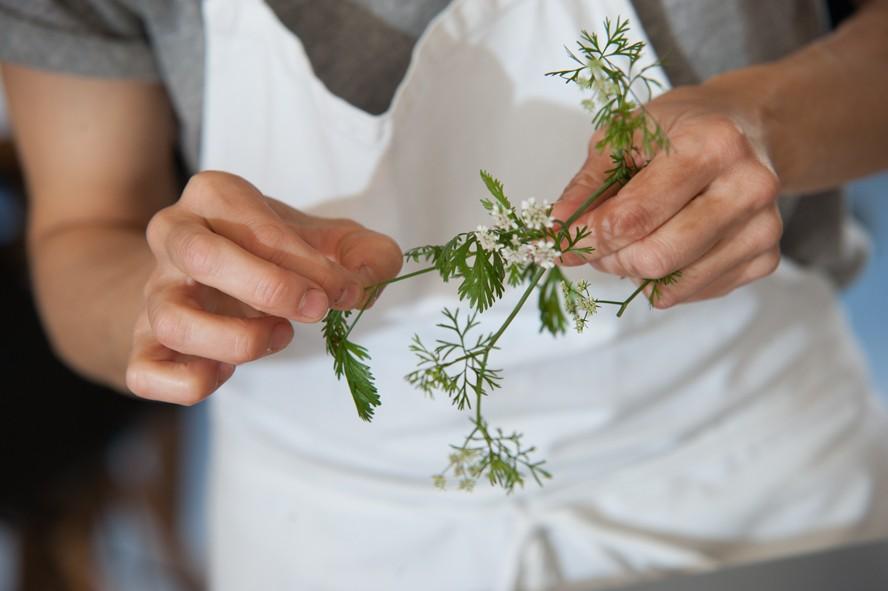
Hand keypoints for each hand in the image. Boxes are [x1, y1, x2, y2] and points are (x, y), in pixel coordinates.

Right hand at [126, 171, 402, 403]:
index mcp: (216, 196)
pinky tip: (228, 370)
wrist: (210, 278)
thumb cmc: (277, 254)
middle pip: (201, 257)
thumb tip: (366, 281)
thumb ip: (367, 253)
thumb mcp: (329, 241)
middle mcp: (174, 237)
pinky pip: (147, 372)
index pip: (254, 225)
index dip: (308, 264)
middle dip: (270, 289)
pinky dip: (192, 382)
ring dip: (238, 339)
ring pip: (172, 319)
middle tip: (317, 310)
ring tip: (278, 336)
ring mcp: (153, 292)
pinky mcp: (142, 344)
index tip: (346, 291)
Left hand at [552, 83, 782, 307]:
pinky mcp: (767, 259)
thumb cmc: (679, 130)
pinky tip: (669, 243)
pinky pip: (693, 293)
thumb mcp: (623, 136)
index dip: (588, 237)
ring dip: (635, 272)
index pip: (633, 217)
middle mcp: (748, 188)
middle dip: (611, 258)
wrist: (747, 129)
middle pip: (654, 258)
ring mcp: (763, 228)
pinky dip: (665, 280)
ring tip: (633, 239)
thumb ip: (587, 184)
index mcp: (712, 146)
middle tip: (600, 241)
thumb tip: (557, 228)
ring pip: (672, 286)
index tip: (562, 240)